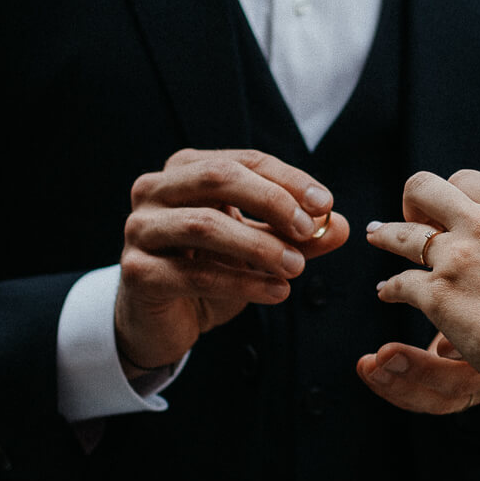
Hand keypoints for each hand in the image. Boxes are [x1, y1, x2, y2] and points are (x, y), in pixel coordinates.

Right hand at [116, 148, 349, 370]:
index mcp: (186, 170)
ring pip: (205, 225)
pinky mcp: (138, 271)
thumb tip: (341, 226)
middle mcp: (155, 190)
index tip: (325, 204)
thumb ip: (297, 235)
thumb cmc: (212, 270)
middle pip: (218, 178)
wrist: (165, 319)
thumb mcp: (260, 247)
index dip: (288, 179)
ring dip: (260, 245)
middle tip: (309, 229)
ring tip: (296, 267)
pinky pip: (196, 273)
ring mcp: (140, 229)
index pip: (244, 161)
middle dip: (271, 200)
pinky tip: (276, 292)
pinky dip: (242, 283)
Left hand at [365, 171, 479, 412]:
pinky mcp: (438, 296)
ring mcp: (458, 258)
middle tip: (412, 221)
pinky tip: (387, 294)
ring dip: (386, 236)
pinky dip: (389, 290)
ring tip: (376, 238)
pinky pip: (398, 283)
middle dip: (414, 203)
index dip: (453, 197)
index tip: (448, 214)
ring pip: (400, 233)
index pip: (469, 182)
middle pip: (425, 188)